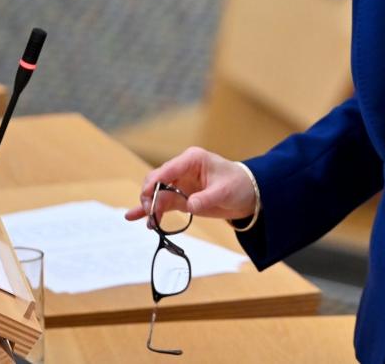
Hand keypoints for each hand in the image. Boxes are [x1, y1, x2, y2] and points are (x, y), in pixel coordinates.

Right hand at [124, 146, 255, 225]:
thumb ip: (206, 198)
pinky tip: (135, 217)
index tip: (150, 202)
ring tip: (150, 223)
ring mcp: (179, 183)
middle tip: (151, 215)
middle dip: (149, 197)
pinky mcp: (180, 197)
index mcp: (192, 159)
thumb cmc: (239, 186)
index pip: (166, 169)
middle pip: (156, 181)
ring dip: (149, 207)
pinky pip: (161, 203)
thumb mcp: (224, 192)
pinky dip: (150, 210)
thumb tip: (189, 205)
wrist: (249, 195)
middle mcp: (182, 169)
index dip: (154, 184)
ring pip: (156, 194)